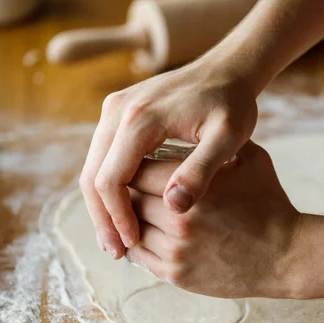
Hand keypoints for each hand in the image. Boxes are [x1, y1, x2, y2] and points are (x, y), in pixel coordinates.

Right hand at [79, 62, 257, 258]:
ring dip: (102, 205)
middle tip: (117, 251)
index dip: (118, 218)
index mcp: (139, 119)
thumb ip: (201, 170)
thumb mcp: (228, 136)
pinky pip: (104, 156)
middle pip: (92, 176)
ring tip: (118, 239)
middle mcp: (117, 111)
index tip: (132, 244)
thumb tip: (174, 207)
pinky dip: (109, 187)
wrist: (226, 69)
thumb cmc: (232, 103)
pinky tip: (124, 210)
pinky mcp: (120, 113)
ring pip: (93, 167)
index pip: (110, 180)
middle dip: (103, 218)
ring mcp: (115, 110)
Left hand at [127, 141, 300, 297]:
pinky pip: (139, 256)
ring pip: (131, 229)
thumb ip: (219, 141)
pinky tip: (142, 232)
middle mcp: (179, 219)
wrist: (286, 255)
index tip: (137, 160)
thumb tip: (196, 123)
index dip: (133, 163)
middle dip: (128, 190)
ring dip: (130, 218)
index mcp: (194, 186)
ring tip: (135, 206)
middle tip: (132, 183)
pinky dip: (136, 243)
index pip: (138, 170)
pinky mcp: (177, 274)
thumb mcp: (251, 159)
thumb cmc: (270, 203)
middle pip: (129, 199)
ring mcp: (175, 250)